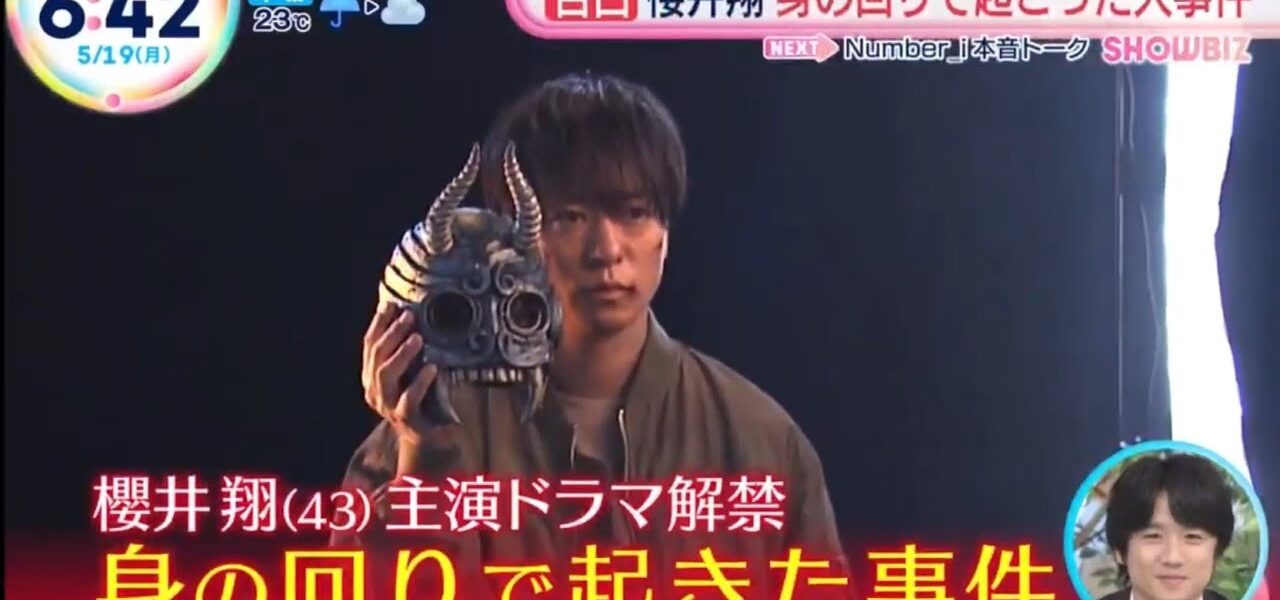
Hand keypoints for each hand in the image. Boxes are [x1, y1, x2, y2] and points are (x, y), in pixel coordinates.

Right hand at [362, 303, 436, 445]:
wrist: (429, 439)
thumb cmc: (422, 399)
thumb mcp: (412, 371)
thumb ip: (407, 351)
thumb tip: (409, 314)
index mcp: (372, 377)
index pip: (370, 346)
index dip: (378, 324)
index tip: (390, 304)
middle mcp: (374, 391)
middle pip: (376, 358)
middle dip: (391, 333)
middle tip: (409, 316)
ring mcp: (387, 407)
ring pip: (386, 376)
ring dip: (402, 354)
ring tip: (418, 338)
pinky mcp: (406, 421)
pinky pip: (408, 399)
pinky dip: (420, 382)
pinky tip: (432, 368)